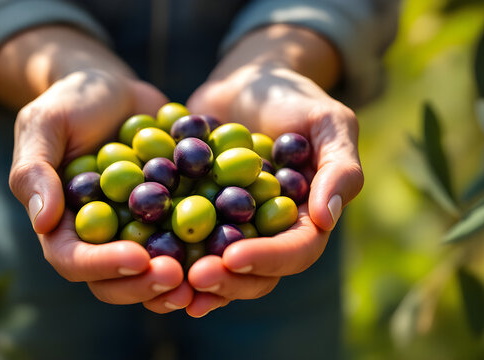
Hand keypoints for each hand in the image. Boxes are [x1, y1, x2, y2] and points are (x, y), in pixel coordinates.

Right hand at [0, 26, 193, 311]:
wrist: (115, 89)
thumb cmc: (71, 102)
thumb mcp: (45, 124)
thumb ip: (35, 170)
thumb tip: (43, 222)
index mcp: (63, 226)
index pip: (74, 259)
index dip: (103, 265)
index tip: (137, 258)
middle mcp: (100, 239)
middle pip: (115, 280)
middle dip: (145, 285)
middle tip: (178, 277)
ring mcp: (137, 233)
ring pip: (153, 273)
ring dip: (179, 282)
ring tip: (209, 277)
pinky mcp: (170, 218)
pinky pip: (188, 243)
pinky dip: (207, 251)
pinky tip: (233, 248)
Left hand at [183, 25, 363, 316]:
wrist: (245, 81)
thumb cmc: (293, 97)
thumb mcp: (328, 121)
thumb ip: (339, 168)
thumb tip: (326, 219)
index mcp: (306, 220)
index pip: (296, 251)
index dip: (267, 260)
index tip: (233, 258)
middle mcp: (270, 234)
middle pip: (256, 275)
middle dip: (227, 281)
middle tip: (195, 278)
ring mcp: (233, 229)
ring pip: (218, 270)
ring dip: (194, 283)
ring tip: (166, 284)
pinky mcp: (198, 217)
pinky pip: (183, 244)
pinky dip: (167, 257)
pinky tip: (144, 263)